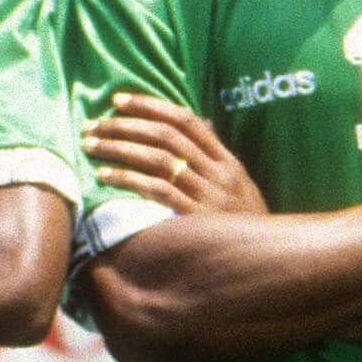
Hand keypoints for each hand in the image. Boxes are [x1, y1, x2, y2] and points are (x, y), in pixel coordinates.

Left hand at [82, 95, 269, 219]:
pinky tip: (105, 176)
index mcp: (228, 162)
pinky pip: (157, 191)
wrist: (269, 261)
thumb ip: (217, 156)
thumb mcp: (240, 186)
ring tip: (91, 145)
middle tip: (94, 123)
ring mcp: (208, 195)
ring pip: (158, 160)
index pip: (186, 120)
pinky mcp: (195, 218)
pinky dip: (128, 179)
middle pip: (166, 136)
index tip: (118, 100)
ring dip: (119, 148)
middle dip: (125, 125)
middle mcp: (218, 173)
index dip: (150, 105)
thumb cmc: (246, 224)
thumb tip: (201, 123)